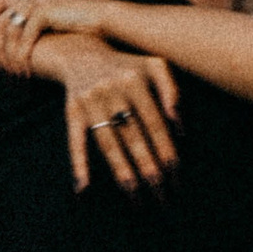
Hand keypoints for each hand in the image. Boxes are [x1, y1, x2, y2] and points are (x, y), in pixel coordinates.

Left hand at [0, 0, 111, 77]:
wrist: (108, 21)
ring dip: (10, 54)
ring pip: (11, 30)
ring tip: (14, 73)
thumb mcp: (59, 24)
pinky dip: (23, 56)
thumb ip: (41, 27)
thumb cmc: (88, 27)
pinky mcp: (45, 11)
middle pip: (1, 14)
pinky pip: (25, 37)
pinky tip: (26, 70)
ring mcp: (39, 0)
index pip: (3, 0)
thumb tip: (24, 42)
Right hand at [52, 43, 178, 192]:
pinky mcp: (71, 111)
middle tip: (162, 198)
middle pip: (134, 139)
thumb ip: (172, 90)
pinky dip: (79, 163)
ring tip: (136, 200)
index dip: (167, 152)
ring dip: (123, 174)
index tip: (176, 177)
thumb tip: (180, 128)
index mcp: (136, 81)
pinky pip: (76, 141)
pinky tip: (84, 188)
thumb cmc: (127, 65)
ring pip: (109, 144)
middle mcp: (112, 91)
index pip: (155, 125)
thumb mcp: (155, 65)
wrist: (81, 52)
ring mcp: (90, 102)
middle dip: (150, 171)